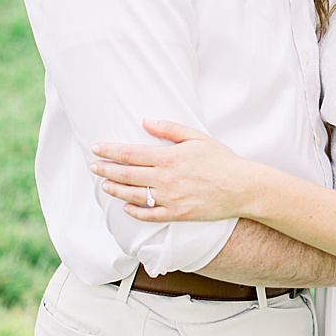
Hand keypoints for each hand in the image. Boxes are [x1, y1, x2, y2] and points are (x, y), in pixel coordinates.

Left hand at [89, 119, 249, 221]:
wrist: (242, 188)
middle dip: (106, 170)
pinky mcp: (178, 214)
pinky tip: (126, 207)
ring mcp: (170, 198)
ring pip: (134, 195)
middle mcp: (165, 178)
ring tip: (104, 185)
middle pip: (126, 174)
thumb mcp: (196, 136)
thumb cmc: (221, 160)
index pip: (130, 153)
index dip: (110, 151)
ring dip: (115, 190)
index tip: (96, 149)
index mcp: (168, 157)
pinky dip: (135, 211)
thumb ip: (168, 129)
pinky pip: (150, 215)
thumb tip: (145, 121)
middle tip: (93, 166)